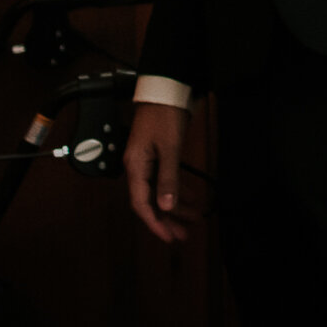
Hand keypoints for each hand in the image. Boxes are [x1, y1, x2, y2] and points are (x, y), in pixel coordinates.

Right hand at [124, 100, 197, 244]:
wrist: (165, 90)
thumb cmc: (164, 115)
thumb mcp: (169, 148)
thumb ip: (168, 178)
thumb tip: (166, 206)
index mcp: (135, 166)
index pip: (141, 203)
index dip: (154, 222)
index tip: (168, 236)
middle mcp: (138, 166)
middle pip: (150, 201)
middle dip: (166, 219)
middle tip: (182, 235)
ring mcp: (147, 161)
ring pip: (159, 191)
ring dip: (174, 207)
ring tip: (191, 220)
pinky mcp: (158, 155)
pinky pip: (165, 180)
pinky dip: (177, 190)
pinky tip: (190, 199)